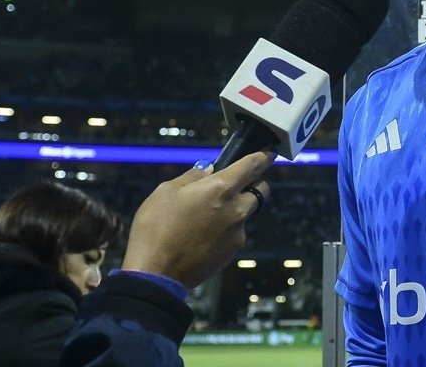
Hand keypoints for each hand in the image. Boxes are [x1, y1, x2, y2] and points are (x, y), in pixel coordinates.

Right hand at [120, 151, 271, 289]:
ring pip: (246, 213)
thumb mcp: (166, 192)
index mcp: (221, 188)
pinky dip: (225, 230)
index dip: (263, 157)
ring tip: (206, 217)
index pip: (252, 166)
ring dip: (235, 209)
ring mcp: (237, 232)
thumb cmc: (156, 227)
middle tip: (232, 186)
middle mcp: (236, 209)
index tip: (269, 153)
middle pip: (260, 190)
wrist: (156, 273)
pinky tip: (202, 237)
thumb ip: (193, 177)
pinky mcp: (233, 251)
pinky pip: (235, 233)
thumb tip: (209, 171)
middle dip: (252, 184)